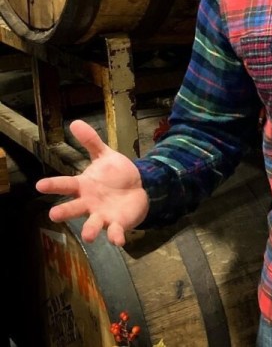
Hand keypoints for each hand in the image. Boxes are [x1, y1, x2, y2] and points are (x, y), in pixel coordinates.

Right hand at [35, 120, 148, 245]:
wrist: (138, 188)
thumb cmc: (115, 174)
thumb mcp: (104, 155)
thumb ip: (91, 141)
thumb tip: (74, 122)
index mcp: (84, 186)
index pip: (66, 185)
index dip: (53, 185)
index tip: (39, 185)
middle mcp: (89, 203)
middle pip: (74, 208)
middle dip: (64, 212)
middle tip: (53, 215)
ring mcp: (102, 215)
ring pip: (92, 224)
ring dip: (90, 230)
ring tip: (88, 235)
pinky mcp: (117, 223)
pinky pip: (115, 231)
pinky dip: (115, 236)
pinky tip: (118, 241)